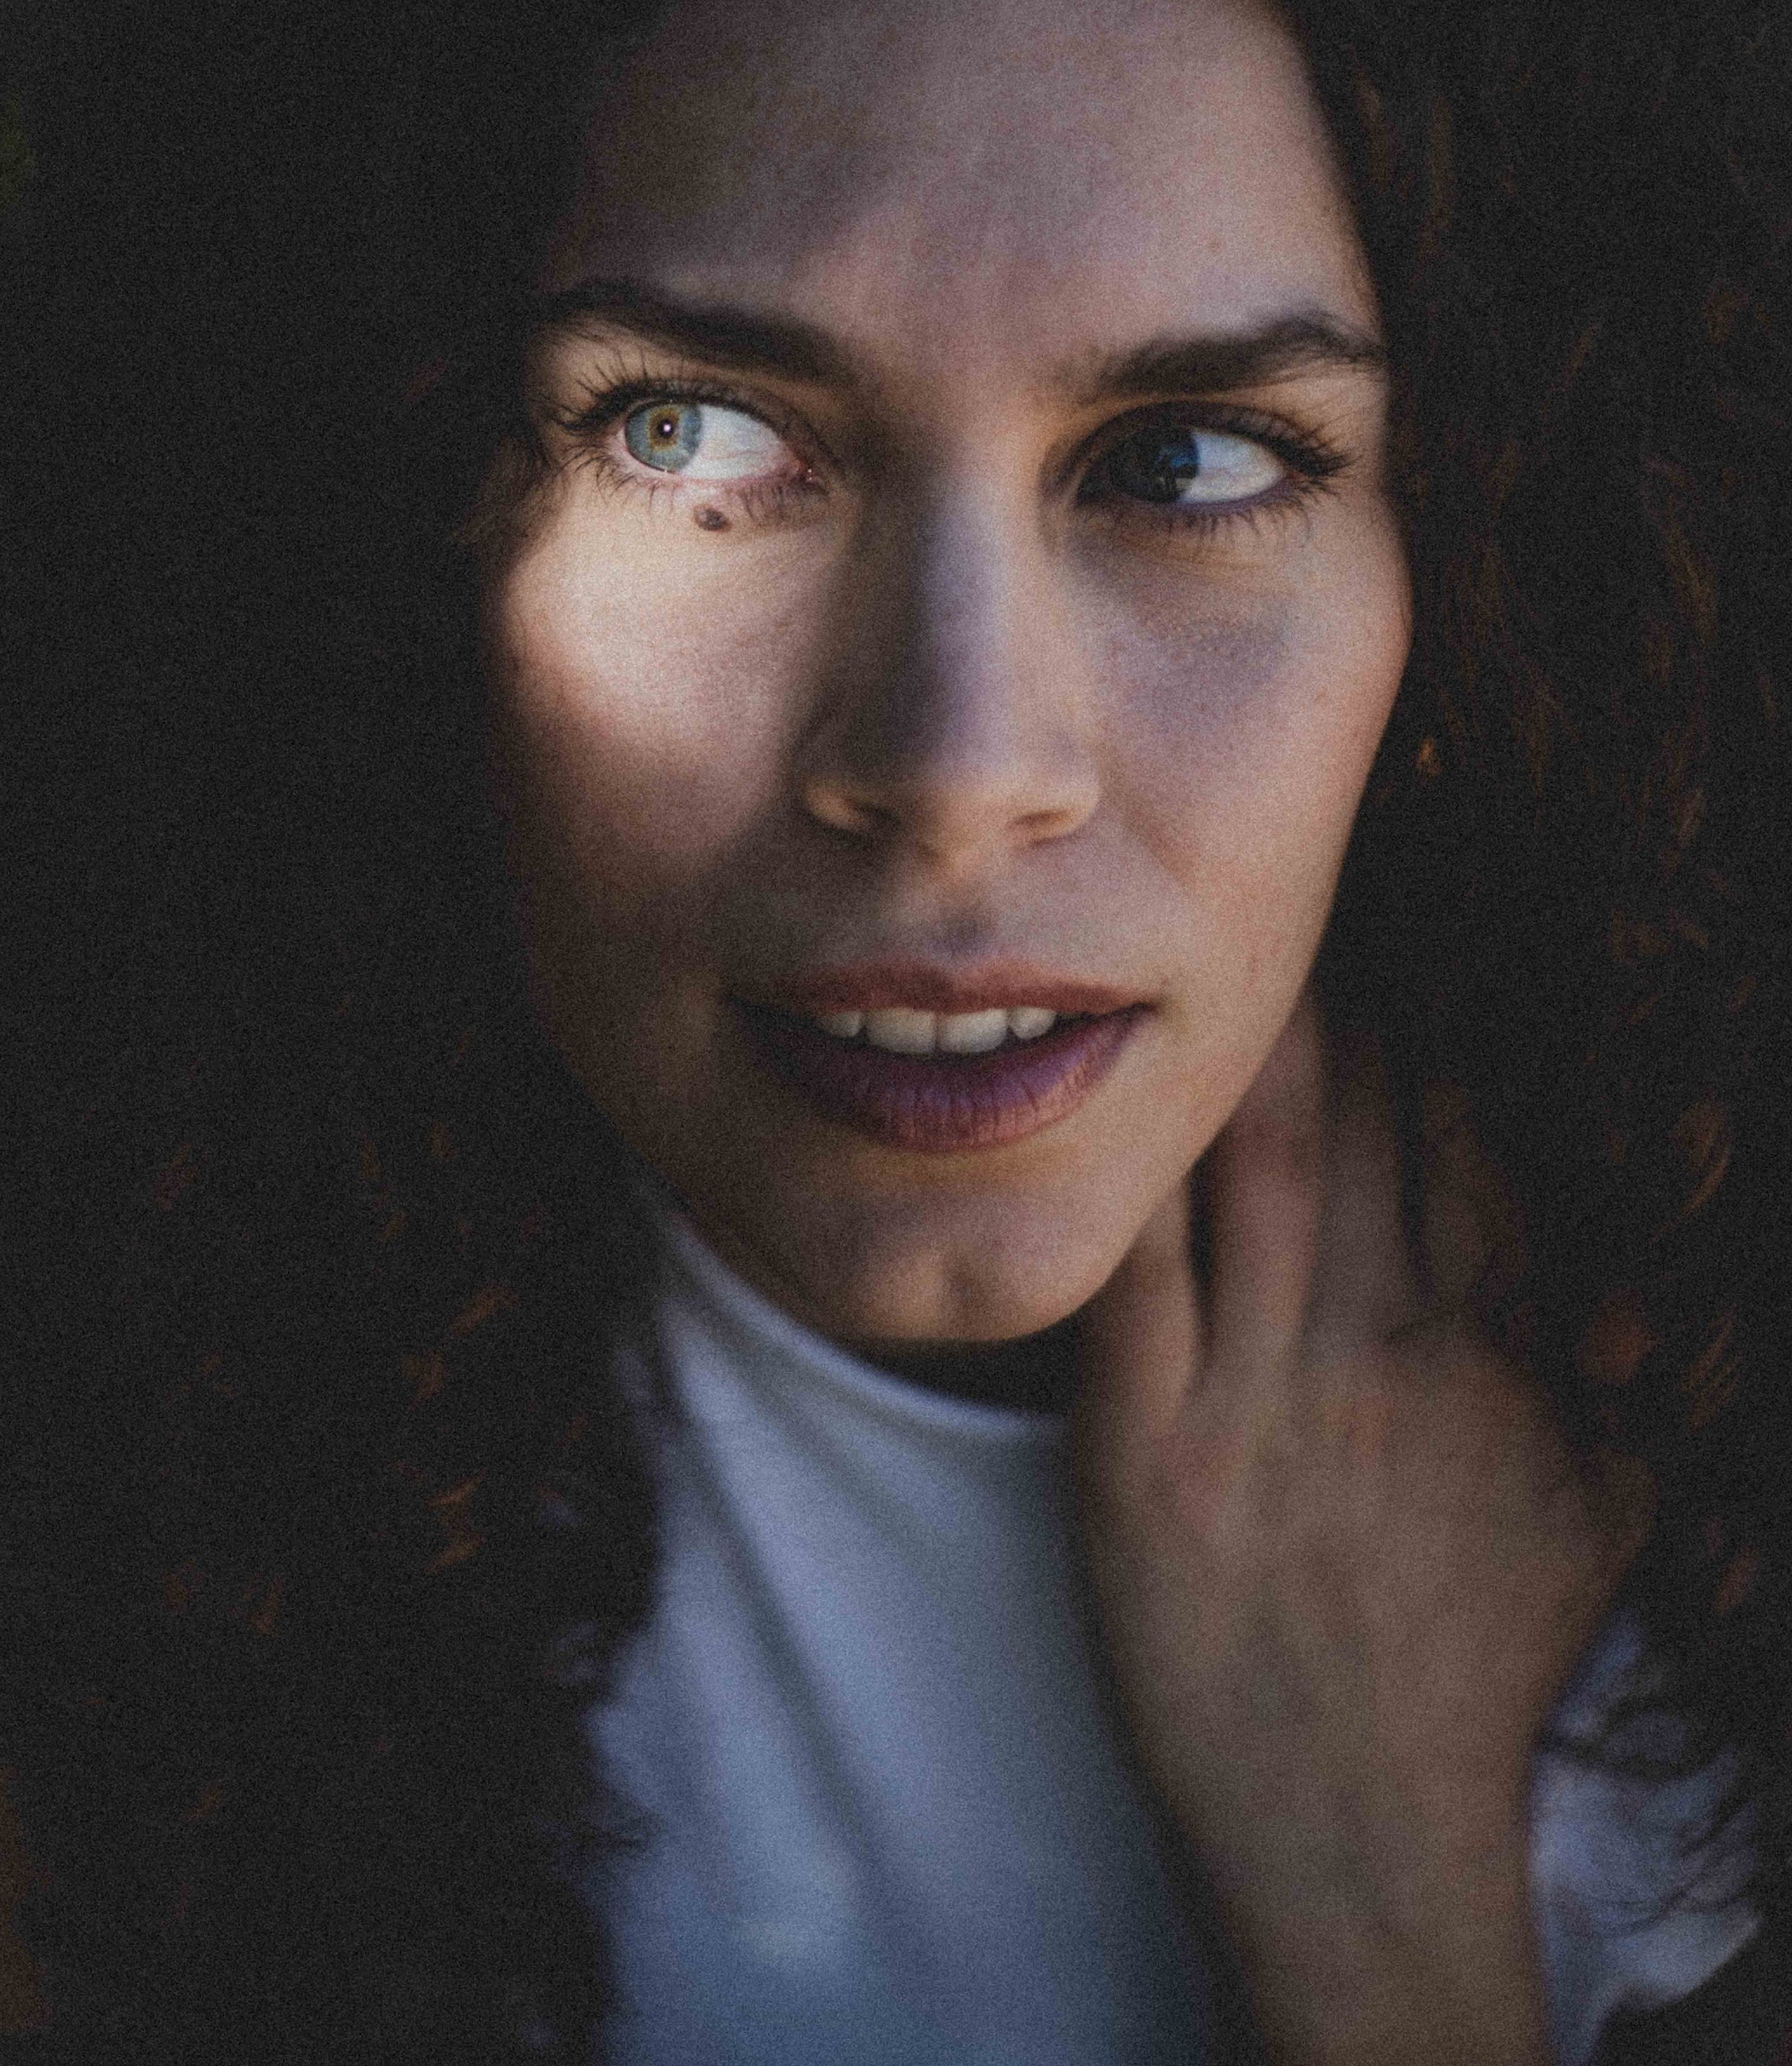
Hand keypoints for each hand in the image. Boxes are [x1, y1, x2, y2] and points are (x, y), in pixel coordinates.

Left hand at [1068, 991, 1651, 2065]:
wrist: (1354, 1837)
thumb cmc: (1473, 1668)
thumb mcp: (1604, 1518)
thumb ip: (1617, 1377)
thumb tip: (1623, 1267)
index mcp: (1496, 1365)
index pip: (1472, 1150)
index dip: (1438, 1036)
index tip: (1411, 945)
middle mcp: (1384, 1361)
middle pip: (1362, 1129)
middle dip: (1333, 998)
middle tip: (1291, 887)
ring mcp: (1257, 1404)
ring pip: (1252, 1174)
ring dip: (1237, 1050)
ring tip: (1203, 941)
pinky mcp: (1140, 1455)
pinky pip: (1134, 1277)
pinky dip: (1125, 1178)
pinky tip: (1102, 1089)